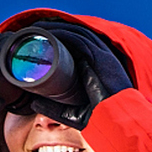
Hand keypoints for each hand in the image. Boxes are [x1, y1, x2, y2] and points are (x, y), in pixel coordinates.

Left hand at [19, 21, 134, 129]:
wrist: (119, 123)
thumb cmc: (101, 119)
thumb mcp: (72, 113)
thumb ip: (54, 108)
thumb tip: (34, 103)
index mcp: (95, 68)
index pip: (76, 46)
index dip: (59, 40)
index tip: (39, 41)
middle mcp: (100, 58)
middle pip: (75, 35)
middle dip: (54, 30)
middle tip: (33, 31)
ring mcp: (102, 56)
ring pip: (77, 33)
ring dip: (56, 28)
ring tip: (37, 28)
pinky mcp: (101, 57)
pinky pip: (80, 39)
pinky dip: (64, 33)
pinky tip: (50, 32)